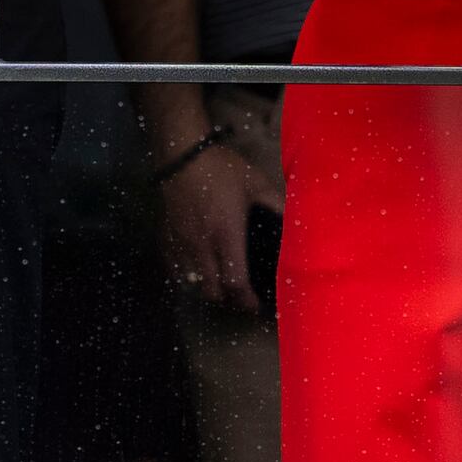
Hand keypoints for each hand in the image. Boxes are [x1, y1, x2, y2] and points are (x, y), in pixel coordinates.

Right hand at [158, 143, 263, 311]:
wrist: (181, 155)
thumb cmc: (222, 169)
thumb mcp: (257, 184)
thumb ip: (277, 204)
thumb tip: (296, 221)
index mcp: (226, 235)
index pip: (234, 282)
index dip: (245, 300)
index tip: (255, 306)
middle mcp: (201, 246)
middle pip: (211, 290)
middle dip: (227, 300)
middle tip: (241, 298)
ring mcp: (180, 244)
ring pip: (191, 283)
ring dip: (207, 290)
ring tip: (222, 287)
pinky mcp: (166, 238)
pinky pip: (174, 269)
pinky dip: (188, 277)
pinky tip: (199, 273)